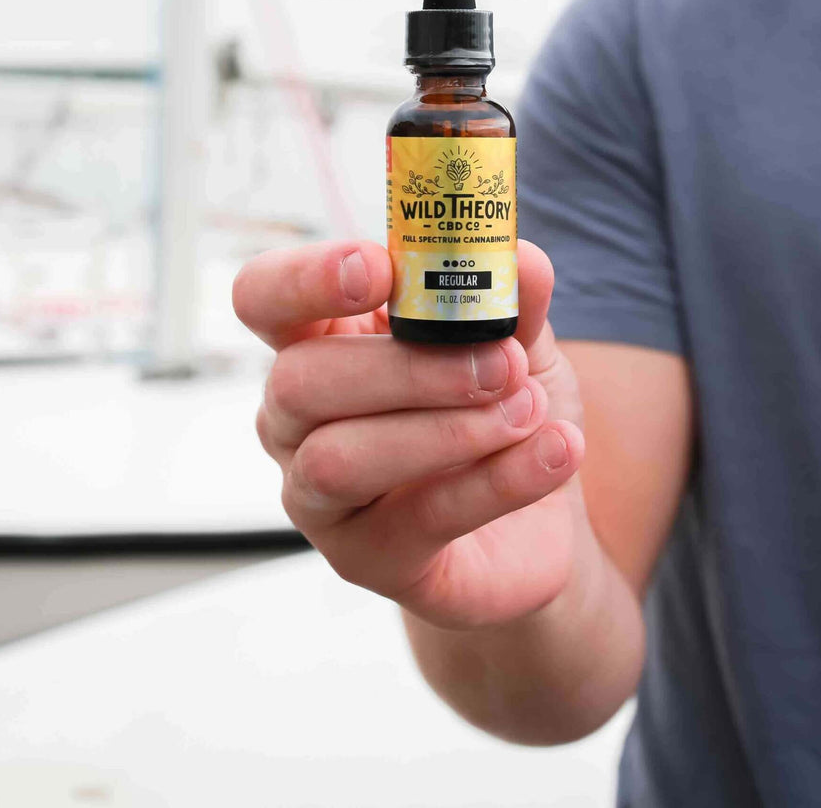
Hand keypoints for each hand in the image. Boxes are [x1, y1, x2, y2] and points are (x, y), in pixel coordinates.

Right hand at [232, 239, 586, 629]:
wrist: (537, 526)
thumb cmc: (500, 413)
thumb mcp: (517, 342)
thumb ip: (512, 299)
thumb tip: (521, 259)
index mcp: (318, 344)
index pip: (263, 298)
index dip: (303, 279)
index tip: (380, 270)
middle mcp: (296, 422)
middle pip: (298, 381)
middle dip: (405, 369)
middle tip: (500, 363)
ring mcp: (321, 500)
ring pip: (339, 460)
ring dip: (446, 430)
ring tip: (529, 411)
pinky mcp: (368, 561)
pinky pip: (419, 519)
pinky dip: (499, 481)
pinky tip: (557, 451)